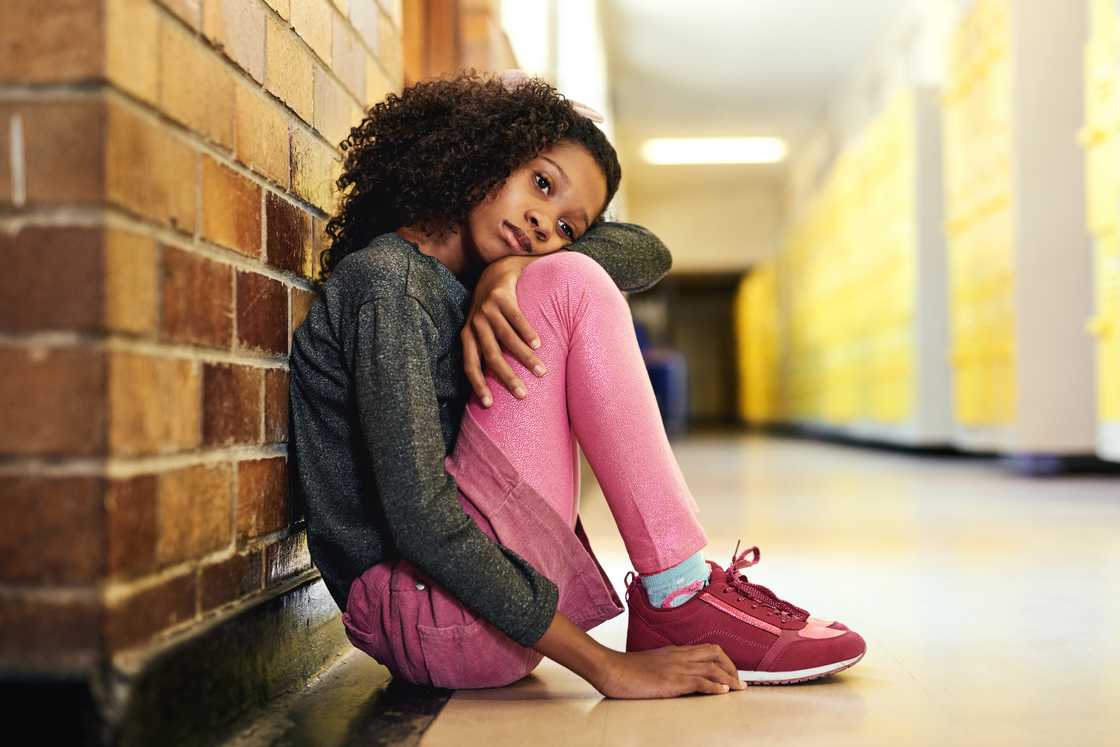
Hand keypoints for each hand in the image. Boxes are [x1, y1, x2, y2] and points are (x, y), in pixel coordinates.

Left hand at [461, 255, 547, 405]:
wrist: (497, 269)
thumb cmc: (493, 308)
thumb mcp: (483, 328)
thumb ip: (488, 349)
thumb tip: (499, 383)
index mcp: (468, 335)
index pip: (470, 366)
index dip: (479, 385)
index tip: (490, 405)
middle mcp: (475, 323)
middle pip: (491, 356)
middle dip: (507, 377)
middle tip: (523, 395)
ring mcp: (487, 309)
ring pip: (506, 339)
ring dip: (525, 358)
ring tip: (541, 372)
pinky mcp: (501, 295)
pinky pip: (515, 318)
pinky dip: (527, 332)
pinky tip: (538, 345)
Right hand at [591, 645, 745, 698]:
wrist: (610, 668)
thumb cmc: (626, 669)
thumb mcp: (651, 664)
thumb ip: (667, 667)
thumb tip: (678, 677)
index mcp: (674, 651)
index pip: (707, 649)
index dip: (724, 660)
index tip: (731, 673)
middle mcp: (679, 656)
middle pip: (715, 653)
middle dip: (731, 667)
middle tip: (738, 683)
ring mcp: (675, 667)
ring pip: (712, 667)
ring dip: (729, 678)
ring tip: (738, 689)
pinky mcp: (671, 680)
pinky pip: (698, 681)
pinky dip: (714, 686)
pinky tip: (722, 692)